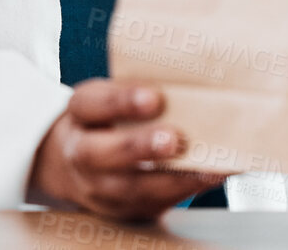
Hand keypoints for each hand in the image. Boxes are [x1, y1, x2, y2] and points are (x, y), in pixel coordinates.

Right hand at [29, 79, 227, 220]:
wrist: (77, 165)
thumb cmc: (108, 119)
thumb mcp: (112, 95)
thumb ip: (141, 88)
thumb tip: (194, 78)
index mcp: (81, 113)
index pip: (91, 104)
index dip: (121, 101)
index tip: (153, 98)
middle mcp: (82, 154)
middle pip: (99, 154)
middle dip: (139, 148)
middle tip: (174, 139)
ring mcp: (99, 188)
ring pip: (128, 189)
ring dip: (170, 180)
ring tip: (206, 168)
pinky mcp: (123, 210)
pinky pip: (152, 205)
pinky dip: (185, 191)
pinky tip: (211, 178)